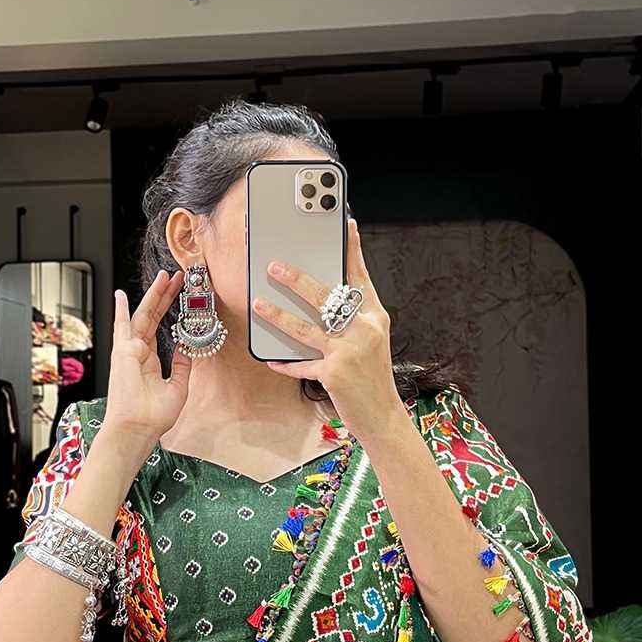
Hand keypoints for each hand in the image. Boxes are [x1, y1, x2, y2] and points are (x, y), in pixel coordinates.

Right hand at [102, 269, 192, 437]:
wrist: (138, 428)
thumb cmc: (153, 416)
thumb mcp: (177, 387)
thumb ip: (181, 366)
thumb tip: (186, 349)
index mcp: (149, 361)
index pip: (159, 328)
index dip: (169, 310)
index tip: (179, 296)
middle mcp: (137, 352)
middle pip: (152, 316)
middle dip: (165, 296)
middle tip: (176, 278)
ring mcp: (129, 351)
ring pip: (143, 315)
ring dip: (154, 295)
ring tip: (165, 277)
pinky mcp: (123, 353)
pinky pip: (121, 327)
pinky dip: (120, 310)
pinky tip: (120, 295)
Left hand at [252, 218, 400, 441]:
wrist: (382, 415)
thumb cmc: (372, 376)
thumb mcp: (371, 341)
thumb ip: (352, 319)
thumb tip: (323, 300)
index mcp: (374, 316)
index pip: (360, 277)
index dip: (352, 251)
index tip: (346, 226)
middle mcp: (363, 329)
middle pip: (325, 297)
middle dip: (296, 280)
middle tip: (274, 267)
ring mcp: (348, 351)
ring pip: (305, 327)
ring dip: (278, 315)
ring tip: (258, 304)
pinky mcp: (334, 372)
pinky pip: (301, 365)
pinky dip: (284, 364)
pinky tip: (270, 359)